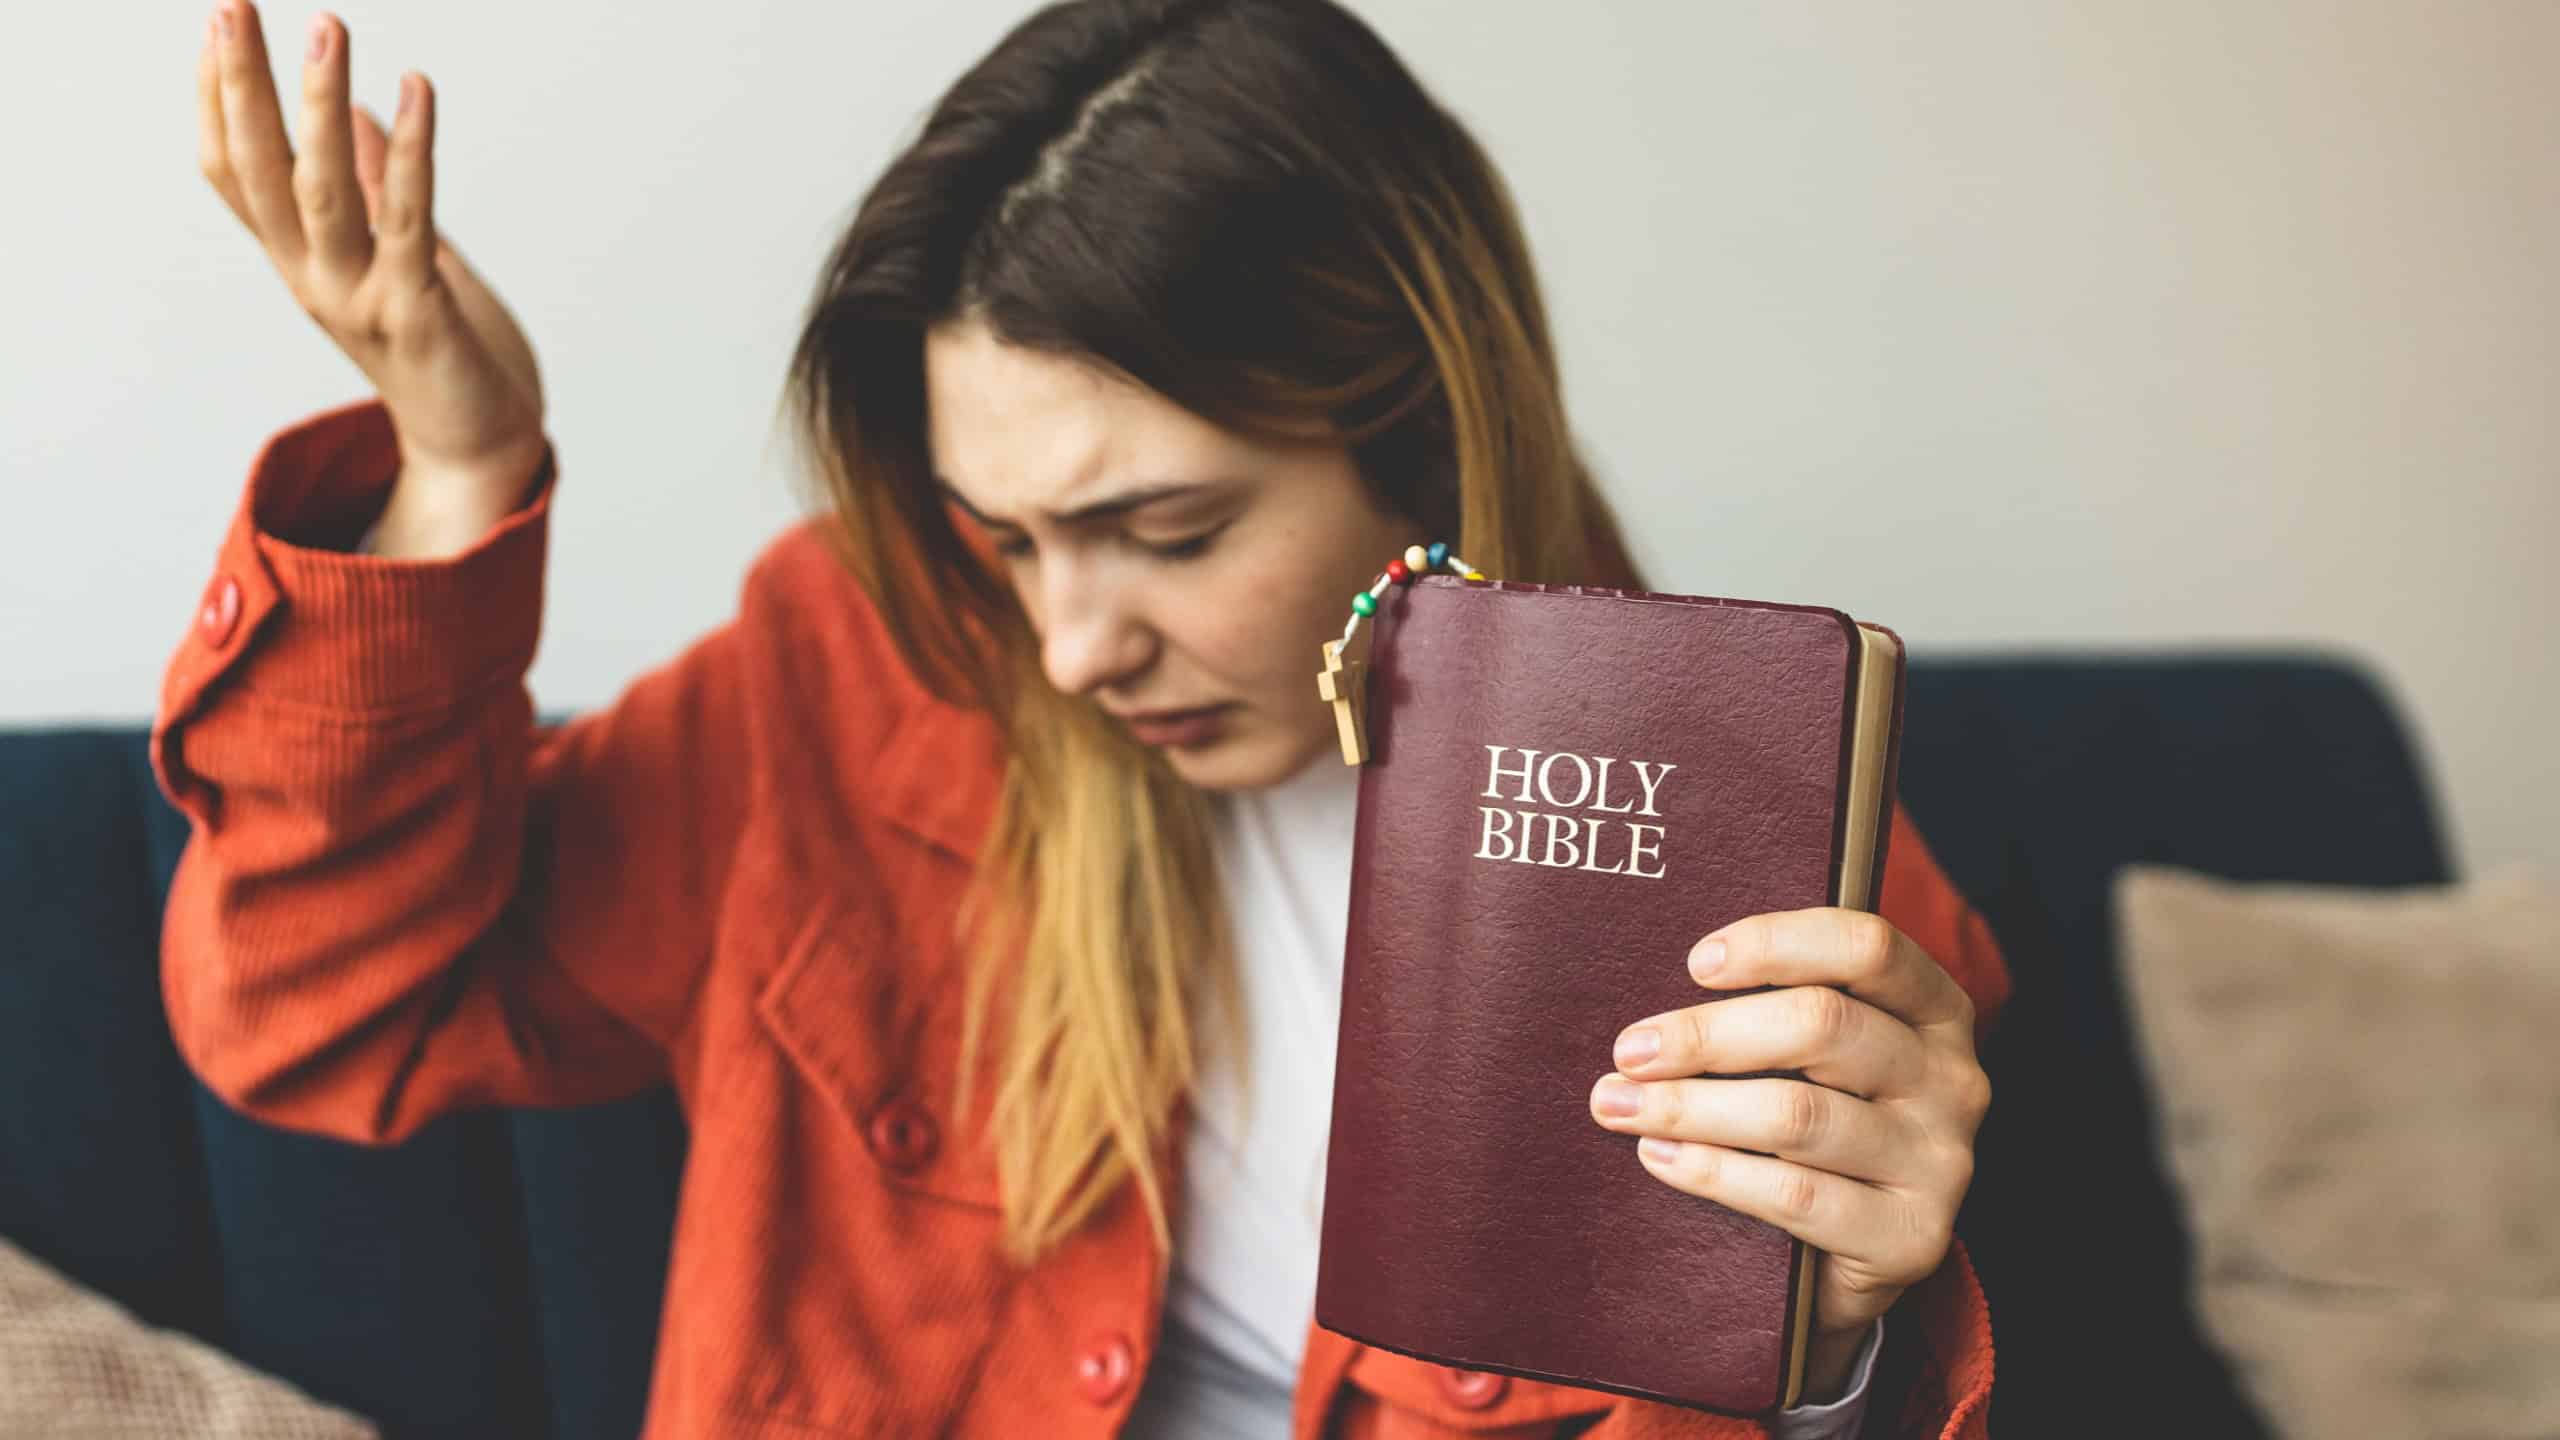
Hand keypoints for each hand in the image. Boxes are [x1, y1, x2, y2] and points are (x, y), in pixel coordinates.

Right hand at [198, 2, 546, 549]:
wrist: (484, 449)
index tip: (216, 30)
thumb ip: (380, 192)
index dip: (218, 103)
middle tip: (231, 5)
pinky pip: (411, 220)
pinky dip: (414, 153)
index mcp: (304, 264)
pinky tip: (418, 91)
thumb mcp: (407, 259)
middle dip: (243, 86)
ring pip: (324, 190)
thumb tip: (366, 115)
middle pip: (260, 172)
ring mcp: (361, 299)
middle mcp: (316, 280)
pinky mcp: (418, 313)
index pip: (236, 176)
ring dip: (321, 105)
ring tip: (325, 27)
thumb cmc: (448, 354)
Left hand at [1587, 907, 1989, 1398]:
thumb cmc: (1820, 1124)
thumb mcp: (1817, 1057)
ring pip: (1798, 1115)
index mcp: (1936, 1009)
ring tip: (1619, 1104)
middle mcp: (1953, 1079)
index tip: (1696, 963)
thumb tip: (1650, 989)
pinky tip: (1658, 1157)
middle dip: (1708, 1035)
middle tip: (1629, 1050)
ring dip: (1691, 1107)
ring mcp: (1940, 1163)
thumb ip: (1771, 1008)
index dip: (1777, 944)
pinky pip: (1795, 1196)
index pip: (1868, 946)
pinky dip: (1714, 1172)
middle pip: (1823, 1026)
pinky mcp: (1911, 1238)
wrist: (1857, 1257)